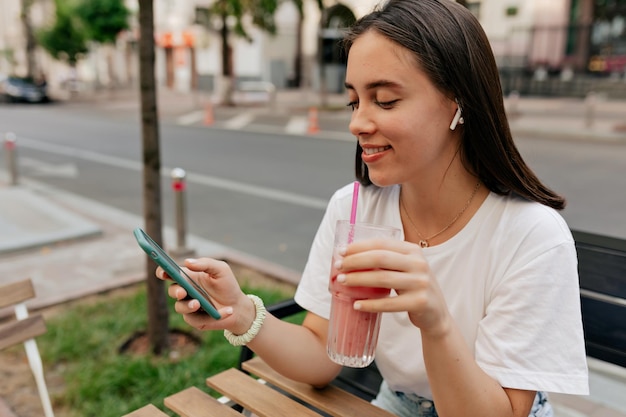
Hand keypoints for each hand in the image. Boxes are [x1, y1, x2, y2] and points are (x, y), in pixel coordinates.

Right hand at [156, 258, 255, 333]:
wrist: (238, 306)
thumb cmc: (227, 285)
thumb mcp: (221, 269)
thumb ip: (205, 263)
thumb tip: (187, 262)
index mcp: (188, 277)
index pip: (169, 273)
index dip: (162, 272)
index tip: (163, 272)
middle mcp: (185, 291)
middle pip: (172, 291)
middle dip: (176, 292)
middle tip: (182, 292)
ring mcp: (188, 306)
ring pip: (180, 307)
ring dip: (188, 306)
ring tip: (199, 303)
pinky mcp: (194, 320)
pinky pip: (195, 319)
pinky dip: (210, 316)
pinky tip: (226, 311)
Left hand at [335, 238, 451, 337]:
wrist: (436, 314)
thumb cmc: (412, 288)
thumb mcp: (405, 269)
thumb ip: (386, 261)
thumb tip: (349, 257)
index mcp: (413, 251)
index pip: (382, 243)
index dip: (359, 246)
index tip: (341, 252)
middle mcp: (419, 263)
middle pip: (380, 258)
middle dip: (355, 261)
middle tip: (338, 266)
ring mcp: (421, 283)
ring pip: (383, 279)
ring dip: (358, 279)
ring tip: (342, 282)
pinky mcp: (420, 302)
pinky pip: (389, 303)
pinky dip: (371, 304)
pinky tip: (357, 304)